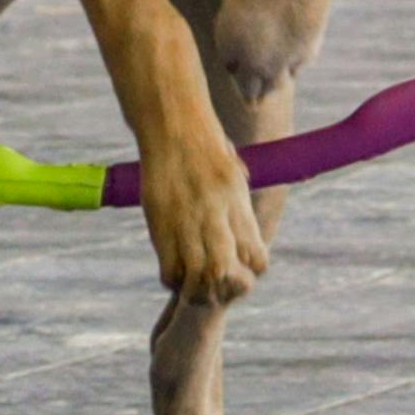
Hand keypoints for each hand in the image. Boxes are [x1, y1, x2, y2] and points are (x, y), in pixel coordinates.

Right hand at [141, 131, 269, 302]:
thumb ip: (240, 207)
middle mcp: (212, 211)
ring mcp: (183, 218)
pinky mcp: (158, 220)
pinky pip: (168, 266)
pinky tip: (176, 273)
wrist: (172, 123)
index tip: (244, 268)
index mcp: (237, 200)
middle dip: (226, 288)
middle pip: (223, 270)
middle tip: (221, 287)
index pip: (256, 255)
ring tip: (197, 288)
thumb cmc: (206, 145)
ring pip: (194, 275)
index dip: (253, 270)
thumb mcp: (234, 172)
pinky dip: (174, 279)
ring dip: (198, 290)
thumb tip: (246, 238)